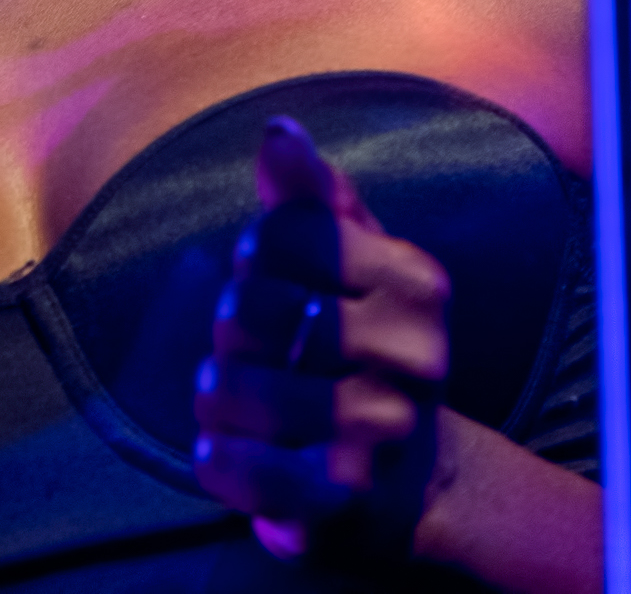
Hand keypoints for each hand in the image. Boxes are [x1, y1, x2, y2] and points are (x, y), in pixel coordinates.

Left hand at [194, 117, 451, 562]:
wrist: (414, 483)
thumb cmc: (370, 352)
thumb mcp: (359, 267)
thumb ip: (314, 201)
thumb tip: (277, 132)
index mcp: (413, 280)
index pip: (280, 232)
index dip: (258, 256)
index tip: (282, 285)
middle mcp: (409, 353)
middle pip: (247, 306)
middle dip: (231, 329)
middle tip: (261, 354)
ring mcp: (380, 429)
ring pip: (233, 383)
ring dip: (217, 395)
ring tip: (242, 406)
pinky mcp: (342, 499)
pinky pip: (251, 467)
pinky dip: (223, 458)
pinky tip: (221, 450)